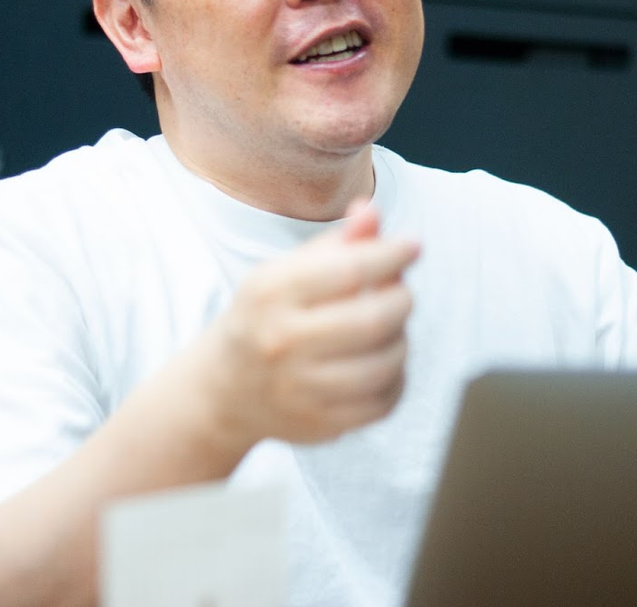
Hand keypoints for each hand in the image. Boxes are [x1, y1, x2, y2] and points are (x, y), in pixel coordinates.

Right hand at [202, 199, 418, 447]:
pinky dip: (396, 380)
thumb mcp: (285, 272)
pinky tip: (385, 364)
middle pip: (372, 319)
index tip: (413, 245)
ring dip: (401, 340)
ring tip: (392, 329)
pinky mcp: (318, 424)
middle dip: (401, 299)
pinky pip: (381, 403)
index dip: (391, 255)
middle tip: (401, 292)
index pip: (349, 269)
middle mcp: (281, 341)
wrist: (223, 389)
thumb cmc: (266, 316)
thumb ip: (334, 244)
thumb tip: (372, 212)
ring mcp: (298, 388)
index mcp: (271, 293)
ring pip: (382, 364)